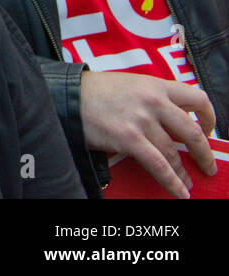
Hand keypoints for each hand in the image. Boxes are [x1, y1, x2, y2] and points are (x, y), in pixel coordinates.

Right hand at [80, 70, 216, 197]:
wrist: (67, 94)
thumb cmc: (95, 91)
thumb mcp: (130, 84)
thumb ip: (153, 98)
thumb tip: (171, 123)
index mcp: (155, 85)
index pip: (197, 98)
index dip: (209, 118)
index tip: (208, 131)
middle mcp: (153, 101)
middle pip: (192, 131)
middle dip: (204, 154)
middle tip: (207, 165)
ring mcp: (142, 120)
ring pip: (174, 152)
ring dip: (183, 172)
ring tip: (187, 182)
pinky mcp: (129, 137)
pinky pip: (158, 164)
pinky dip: (172, 181)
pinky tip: (180, 191)